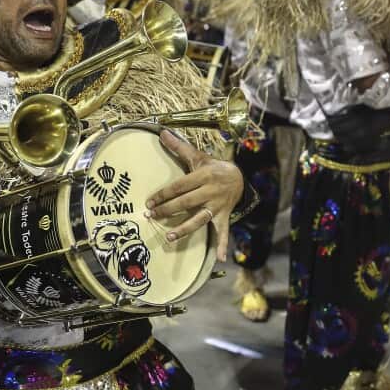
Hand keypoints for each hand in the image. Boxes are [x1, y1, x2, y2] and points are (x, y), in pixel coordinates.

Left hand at [145, 129, 243, 261]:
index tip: (150, 202)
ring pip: (200, 218)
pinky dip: (222, 244)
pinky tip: (220, 258)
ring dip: (185, 228)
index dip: (164, 194)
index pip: (180, 186)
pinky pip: (223, 232)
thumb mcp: (198, 157)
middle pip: (186, 202)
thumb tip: (162, 132)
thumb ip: (179, 147)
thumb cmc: (214, 167)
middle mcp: (211, 191)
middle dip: (168, 210)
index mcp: (204, 175)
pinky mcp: (223, 217)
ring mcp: (218, 206)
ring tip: (170, 236)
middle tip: (151, 216)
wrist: (239, 177)